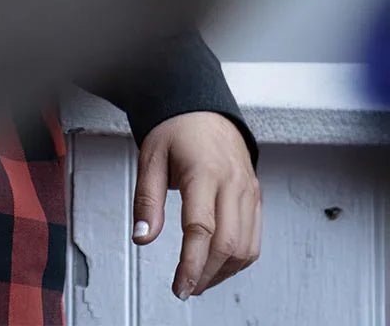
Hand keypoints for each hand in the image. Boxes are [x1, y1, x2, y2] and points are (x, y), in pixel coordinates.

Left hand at [131, 110, 260, 300]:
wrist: (203, 109)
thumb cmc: (176, 130)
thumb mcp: (150, 158)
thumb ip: (147, 199)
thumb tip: (142, 236)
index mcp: (205, 172)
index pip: (201, 228)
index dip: (191, 263)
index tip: (179, 285)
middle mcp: (233, 183)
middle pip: (228, 244)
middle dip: (206, 274)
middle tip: (185, 288)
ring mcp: (248, 191)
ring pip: (246, 247)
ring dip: (224, 272)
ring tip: (199, 280)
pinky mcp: (256, 197)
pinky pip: (254, 238)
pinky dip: (238, 259)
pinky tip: (218, 264)